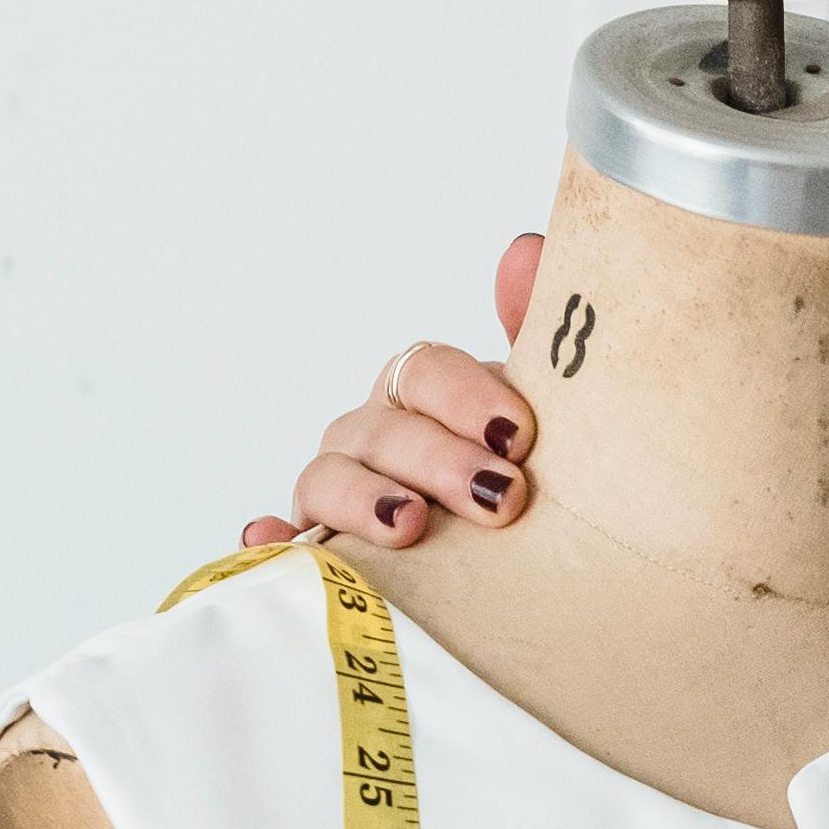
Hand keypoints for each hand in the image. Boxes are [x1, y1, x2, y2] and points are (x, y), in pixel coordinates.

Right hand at [237, 238, 545, 557]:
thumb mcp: (554, 419)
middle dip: (439, 460)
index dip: (466, 395)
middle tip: (500, 497)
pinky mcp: (320, 551)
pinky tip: (275, 542)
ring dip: (364, 499)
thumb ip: (541, 341)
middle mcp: (376, 437)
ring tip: (409, 525)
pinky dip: (276, 542)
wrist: (542, 578)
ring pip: (329, 479)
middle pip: (384, 430)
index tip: (518, 434)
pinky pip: (287, 543)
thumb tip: (524, 251)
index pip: (426, 371)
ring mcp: (341, 493)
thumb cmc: (533, 483)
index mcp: (429, 399)